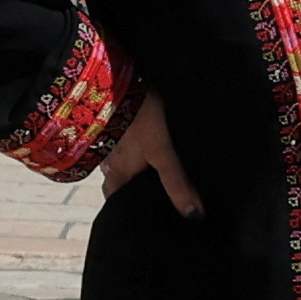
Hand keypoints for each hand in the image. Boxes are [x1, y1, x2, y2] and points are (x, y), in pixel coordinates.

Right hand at [94, 96, 201, 214]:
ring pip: (117, 160)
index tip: (135, 211)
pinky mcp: (111, 121)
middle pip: (116, 179)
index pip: (114, 198)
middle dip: (128, 185)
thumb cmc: (141, 123)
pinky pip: (119, 140)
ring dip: (129, 163)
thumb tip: (194, 216)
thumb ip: (176, 183)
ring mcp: (107, 140)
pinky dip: (129, 144)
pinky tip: (142, 139)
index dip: (122, 206)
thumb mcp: (163, 154)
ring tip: (149, 163)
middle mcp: (107, 161)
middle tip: (147, 187)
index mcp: (117, 173)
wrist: (120, 83)